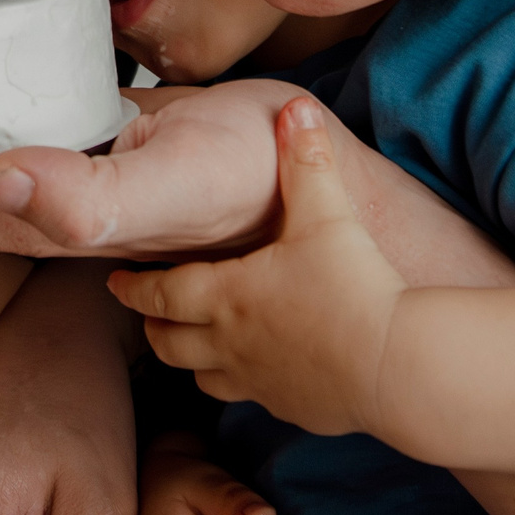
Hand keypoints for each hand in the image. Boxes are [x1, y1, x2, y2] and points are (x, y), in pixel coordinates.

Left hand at [109, 98, 405, 437]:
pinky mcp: (290, 407)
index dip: (133, 285)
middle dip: (153, 322)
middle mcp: (230, 342)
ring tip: (191, 339)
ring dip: (189, 355)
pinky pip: (248, 397)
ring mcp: (257, 381)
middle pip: (168, 340)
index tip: (117, 278)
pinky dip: (238, 380)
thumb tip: (297, 108)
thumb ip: (306, 158)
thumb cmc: (355, 289)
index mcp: (226, 295)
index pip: (158, 292)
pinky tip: (255, 367)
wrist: (396, 367)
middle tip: (148, 308)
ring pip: (201, 374)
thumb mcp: (326, 213)